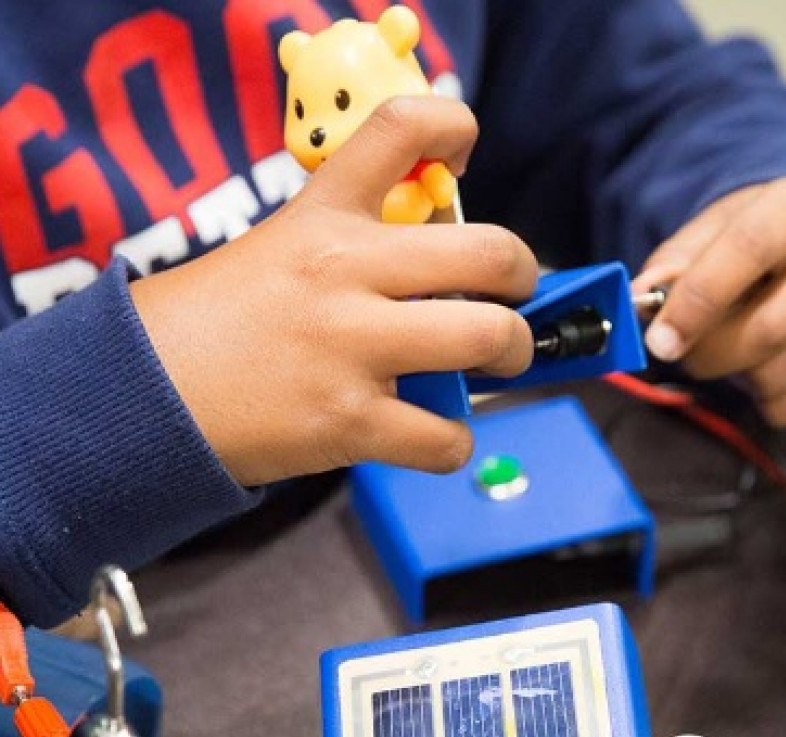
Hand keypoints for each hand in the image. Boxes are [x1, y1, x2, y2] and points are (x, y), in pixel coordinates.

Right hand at [131, 96, 536, 485]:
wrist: (143, 392)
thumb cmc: (214, 323)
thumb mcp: (276, 252)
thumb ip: (353, 249)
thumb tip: (437, 275)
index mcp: (323, 218)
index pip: (398, 130)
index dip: (451, 124)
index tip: (463, 146)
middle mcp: (345, 272)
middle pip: (488, 253)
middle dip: (522, 278)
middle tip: (513, 299)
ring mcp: (350, 347)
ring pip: (488, 340)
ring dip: (512, 355)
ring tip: (493, 366)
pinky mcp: (349, 420)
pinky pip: (445, 438)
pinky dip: (455, 443)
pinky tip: (435, 436)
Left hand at [633, 177, 785, 426]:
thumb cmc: (758, 248)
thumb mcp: (712, 235)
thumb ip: (673, 265)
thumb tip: (643, 298)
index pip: (749, 249)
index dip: (698, 300)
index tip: (661, 339)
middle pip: (770, 328)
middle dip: (710, 354)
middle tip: (687, 353)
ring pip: (780, 376)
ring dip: (738, 379)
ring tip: (737, 354)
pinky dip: (766, 403)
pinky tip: (769, 370)